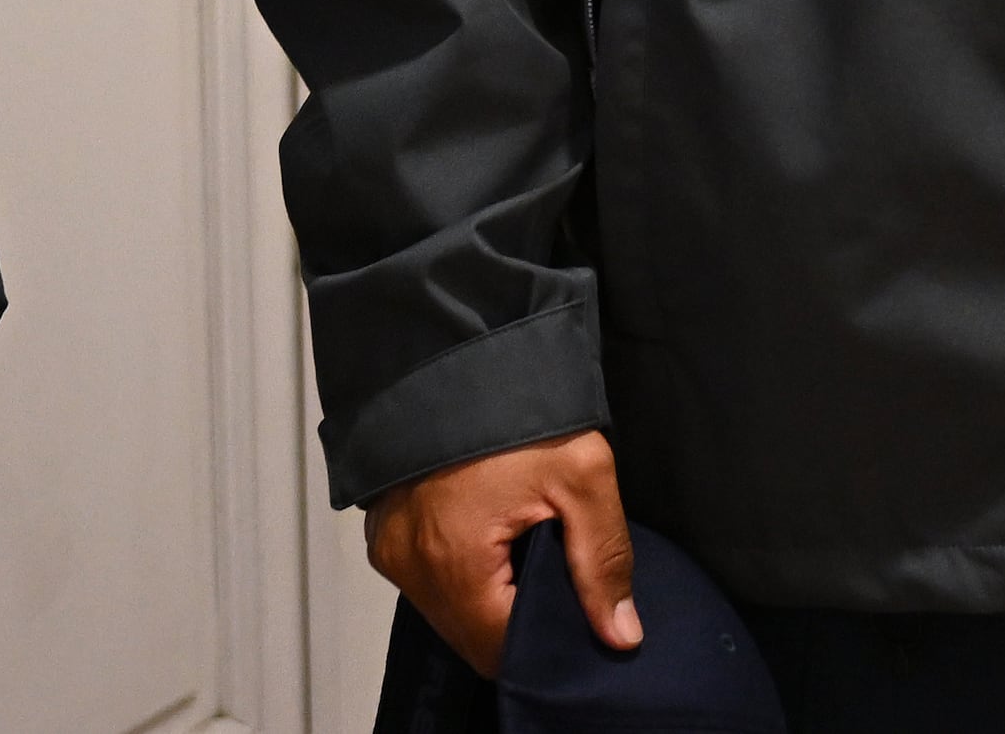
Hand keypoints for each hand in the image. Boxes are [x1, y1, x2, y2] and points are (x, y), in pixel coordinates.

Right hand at [366, 428, 634, 677]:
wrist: (462, 356)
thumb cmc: (521, 412)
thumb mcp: (583, 475)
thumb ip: (604, 560)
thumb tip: (620, 635)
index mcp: (453, 563)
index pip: (500, 649)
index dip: (547, 644)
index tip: (581, 623)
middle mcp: (409, 568)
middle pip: (471, 637)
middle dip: (519, 627)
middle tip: (564, 591)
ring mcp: (391, 553)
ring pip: (449, 613)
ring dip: (491, 602)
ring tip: (534, 563)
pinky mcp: (385, 536)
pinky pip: (429, 582)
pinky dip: (465, 579)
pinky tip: (499, 549)